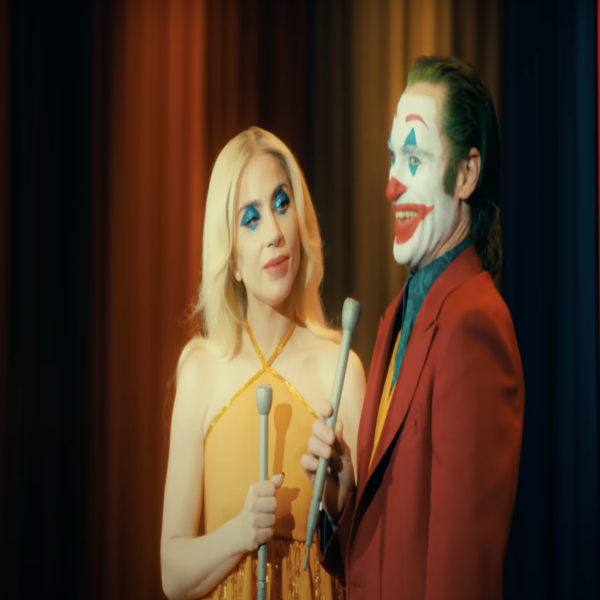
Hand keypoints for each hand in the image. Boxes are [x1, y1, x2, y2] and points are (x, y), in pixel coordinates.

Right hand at [236, 473, 284, 551]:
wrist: (238, 530)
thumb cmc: (253, 508)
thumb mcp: (259, 493)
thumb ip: (271, 483)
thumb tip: (281, 475)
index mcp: (252, 491)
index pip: (271, 487)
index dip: (271, 493)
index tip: (265, 496)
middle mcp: (251, 504)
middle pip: (274, 503)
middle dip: (272, 509)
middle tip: (264, 511)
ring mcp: (252, 521)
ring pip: (273, 519)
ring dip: (270, 522)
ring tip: (262, 521)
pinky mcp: (255, 536)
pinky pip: (270, 532)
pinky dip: (267, 533)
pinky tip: (260, 530)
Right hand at [301, 402, 355, 523]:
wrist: (344, 500)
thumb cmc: (346, 476)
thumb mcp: (346, 458)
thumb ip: (341, 443)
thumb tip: (337, 423)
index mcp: (332, 437)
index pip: (326, 419)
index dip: (325, 410)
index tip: (329, 409)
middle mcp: (321, 443)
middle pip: (315, 427)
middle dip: (322, 431)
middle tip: (331, 439)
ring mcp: (314, 456)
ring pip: (310, 443)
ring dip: (319, 447)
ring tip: (328, 455)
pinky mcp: (308, 471)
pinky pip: (305, 460)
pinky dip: (311, 461)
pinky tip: (318, 467)